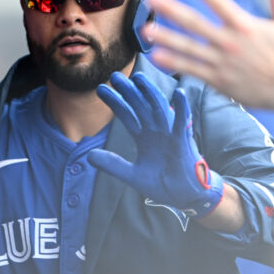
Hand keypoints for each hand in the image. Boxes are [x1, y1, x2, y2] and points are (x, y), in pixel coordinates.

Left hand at [87, 72, 222, 216]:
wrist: (184, 198)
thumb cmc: (163, 184)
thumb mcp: (132, 175)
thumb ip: (113, 164)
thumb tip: (89, 156)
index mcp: (144, 137)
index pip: (127, 114)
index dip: (115, 102)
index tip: (100, 89)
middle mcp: (156, 131)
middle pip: (141, 106)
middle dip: (128, 91)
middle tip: (114, 76)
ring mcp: (170, 134)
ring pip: (159, 108)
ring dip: (150, 92)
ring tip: (139, 77)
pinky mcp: (183, 141)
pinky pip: (183, 122)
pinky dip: (182, 107)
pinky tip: (179, 93)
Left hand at [146, 0, 273, 109]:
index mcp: (244, 26)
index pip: (220, 2)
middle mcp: (229, 43)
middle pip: (195, 23)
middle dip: (171, 10)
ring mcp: (221, 63)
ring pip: (188, 48)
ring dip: (165, 38)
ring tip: (146, 30)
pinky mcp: (218, 80)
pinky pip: (191, 70)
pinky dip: (173, 63)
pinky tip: (156, 57)